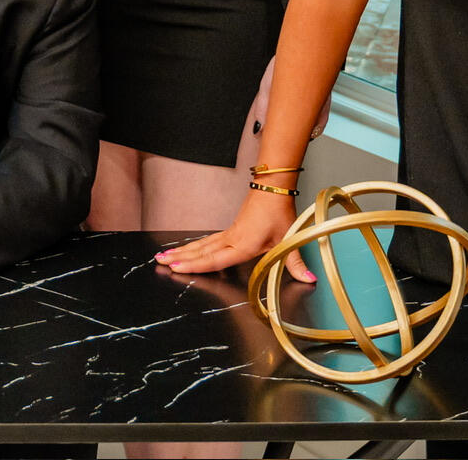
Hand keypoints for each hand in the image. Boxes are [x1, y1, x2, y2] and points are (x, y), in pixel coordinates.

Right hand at [154, 184, 302, 276]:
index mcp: (243, 244)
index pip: (215, 259)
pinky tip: (186, 250)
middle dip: (180, 258)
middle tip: (159, 263)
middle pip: (201, 251)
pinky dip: (193, 246)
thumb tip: (308, 279)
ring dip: (182, 251)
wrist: (273, 188)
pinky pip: (207, 241)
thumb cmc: (279, 212)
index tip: (177, 268)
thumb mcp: (289, 239)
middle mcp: (232, 240)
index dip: (195, 265)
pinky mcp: (230, 230)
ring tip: (163, 256)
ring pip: (201, 245)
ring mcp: (229, 234)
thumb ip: (295, 262)